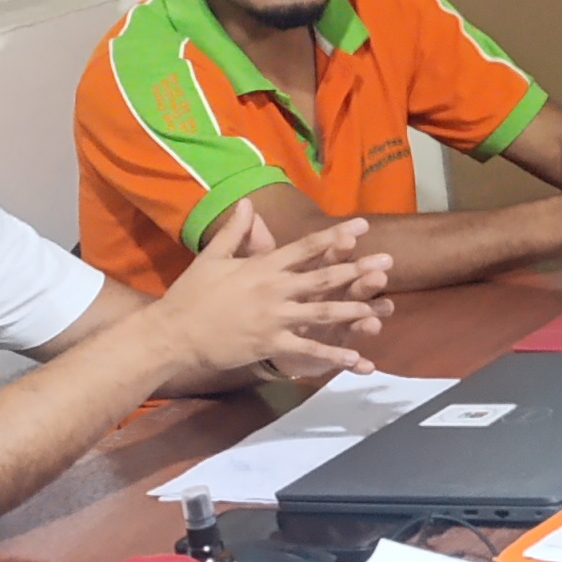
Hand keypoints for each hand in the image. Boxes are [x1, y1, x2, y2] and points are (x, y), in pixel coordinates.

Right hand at [154, 206, 391, 375]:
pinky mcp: (270, 343)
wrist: (173, 333)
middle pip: (324, 277)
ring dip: (355, 310)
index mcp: (262, 267)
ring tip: (383, 308)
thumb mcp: (211, 257)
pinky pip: (308, 349)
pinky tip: (358, 358)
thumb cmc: (191, 294)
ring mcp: (274, 318)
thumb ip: (235, 231)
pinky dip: (334, 355)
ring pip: (323, 313)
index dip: (336, 237)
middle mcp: (273, 290)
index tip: (362, 227)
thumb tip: (249, 203)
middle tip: (388, 262)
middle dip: (358, 269)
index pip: (306, 247)